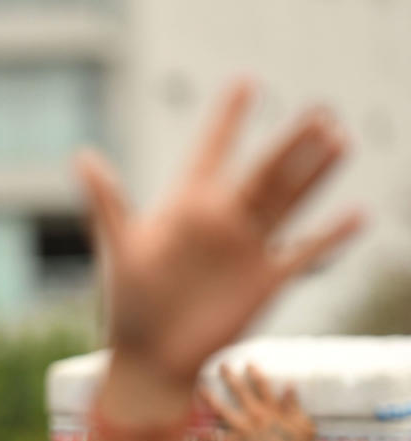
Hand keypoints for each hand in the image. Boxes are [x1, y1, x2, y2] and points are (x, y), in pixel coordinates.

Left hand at [76, 81, 362, 386]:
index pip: (211, 151)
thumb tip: (83, 155)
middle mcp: (224, 220)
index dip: (227, 119)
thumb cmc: (128, 303)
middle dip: (290, 142)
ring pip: (289, 201)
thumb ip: (107, 200)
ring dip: (314, 173)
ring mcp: (248, 248)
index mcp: (187, 206)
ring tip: (339, 139)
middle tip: (319, 110)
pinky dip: (330, 236)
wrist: (149, 358)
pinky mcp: (266, 281)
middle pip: (264, 172)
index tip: (245, 82)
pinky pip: (305, 253)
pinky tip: (356, 215)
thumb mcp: (118, 246)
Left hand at [200, 364, 313, 440]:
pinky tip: (192, 430)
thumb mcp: (304, 429)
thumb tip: (289, 386)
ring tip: (201, 389)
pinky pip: (212, 438)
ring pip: (221, 409)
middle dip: (230, 377)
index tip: (248, 363)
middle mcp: (254, 417)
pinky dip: (203, 434)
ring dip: (210, 398)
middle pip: (240, 392)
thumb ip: (295, 408)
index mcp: (273, 412)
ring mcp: (240, 430)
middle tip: (222, 366)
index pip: (263, 387)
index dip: (255, 374)